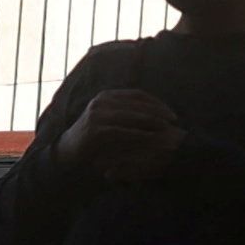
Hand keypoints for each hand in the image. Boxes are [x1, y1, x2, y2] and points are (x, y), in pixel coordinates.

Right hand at [60, 86, 182, 185]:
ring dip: (152, 123)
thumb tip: (158, 113)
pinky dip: (140, 135)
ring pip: (132, 116)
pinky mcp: (96, 129)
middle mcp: (102, 101)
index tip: (172, 114)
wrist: (69, 150)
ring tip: (167, 131)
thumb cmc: (95, 136)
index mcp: (108, 96)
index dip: (157, 103)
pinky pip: (124, 131)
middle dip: (159, 112)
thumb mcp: (112, 120)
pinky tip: (152, 140)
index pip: (138, 94)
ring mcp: (98, 114)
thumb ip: (129, 113)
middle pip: (138, 104)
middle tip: (174, 122)